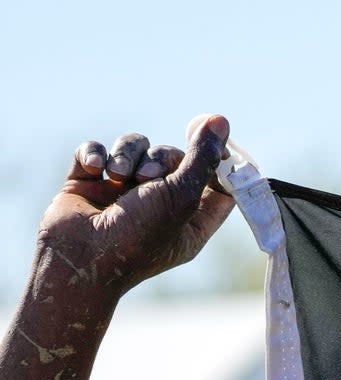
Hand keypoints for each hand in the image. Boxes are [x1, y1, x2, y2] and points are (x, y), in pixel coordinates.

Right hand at [35, 114, 234, 295]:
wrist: (78, 257)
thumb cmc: (138, 236)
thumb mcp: (181, 196)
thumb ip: (202, 158)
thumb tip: (221, 120)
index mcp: (190, 221)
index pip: (217, 185)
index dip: (219, 161)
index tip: (216, 139)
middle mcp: (157, 206)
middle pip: (172, 156)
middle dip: (161, 157)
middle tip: (147, 177)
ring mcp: (120, 193)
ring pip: (134, 147)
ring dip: (127, 154)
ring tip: (118, 175)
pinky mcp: (88, 183)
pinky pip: (96, 151)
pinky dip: (94, 154)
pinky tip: (92, 169)